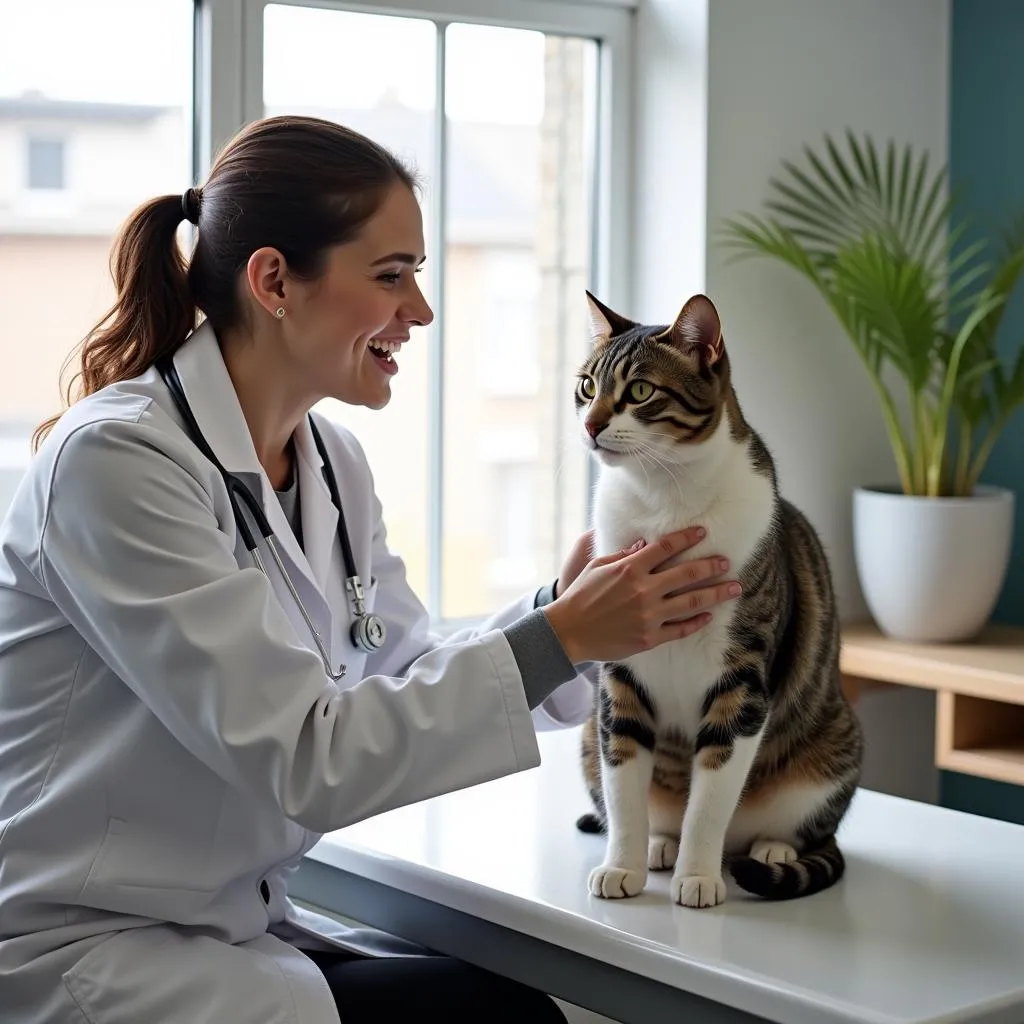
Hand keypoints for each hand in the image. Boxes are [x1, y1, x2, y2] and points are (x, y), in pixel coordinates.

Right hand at [542, 527, 740, 664]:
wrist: (568, 632)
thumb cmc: (580, 595)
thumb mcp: (598, 567)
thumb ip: (624, 556)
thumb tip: (645, 547)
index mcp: (630, 569)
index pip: (665, 547)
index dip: (687, 537)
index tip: (703, 532)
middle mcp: (643, 591)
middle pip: (687, 574)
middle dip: (711, 565)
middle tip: (727, 561)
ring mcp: (649, 616)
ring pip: (692, 603)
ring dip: (716, 593)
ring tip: (734, 588)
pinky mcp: (649, 638)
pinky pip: (680, 630)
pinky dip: (696, 622)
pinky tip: (709, 615)